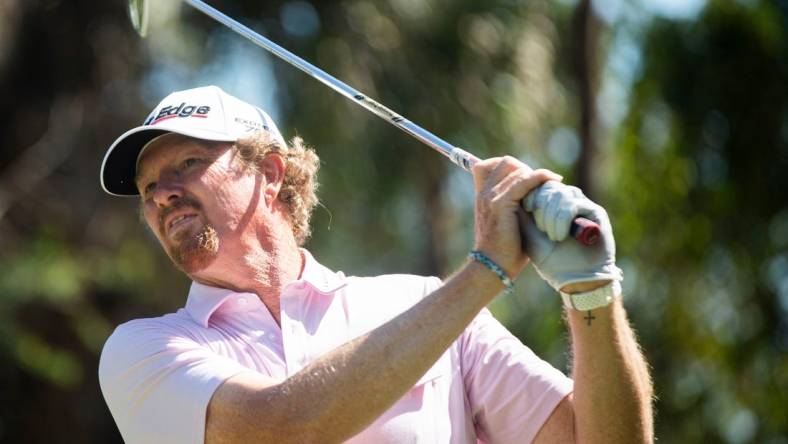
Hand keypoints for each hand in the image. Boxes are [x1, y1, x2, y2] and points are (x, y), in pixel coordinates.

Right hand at [471, 157, 562, 277]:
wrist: (493, 266)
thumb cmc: (506, 250)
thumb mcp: (511, 223)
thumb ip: (518, 207)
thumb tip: (539, 196)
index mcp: (483, 195)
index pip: (494, 165)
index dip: (514, 169)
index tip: (531, 182)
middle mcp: (484, 192)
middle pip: (506, 163)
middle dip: (526, 169)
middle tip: (542, 185)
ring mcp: (490, 196)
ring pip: (516, 168)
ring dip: (536, 175)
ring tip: (552, 185)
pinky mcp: (501, 203)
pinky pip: (525, 180)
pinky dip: (542, 178)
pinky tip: (555, 182)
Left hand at [522, 181, 622, 292]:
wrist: (574, 280)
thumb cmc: (551, 261)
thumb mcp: (529, 235)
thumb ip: (523, 214)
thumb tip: (515, 193)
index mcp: (551, 205)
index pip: (539, 185)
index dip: (531, 193)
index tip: (525, 208)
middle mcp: (567, 202)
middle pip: (549, 186)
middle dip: (540, 207)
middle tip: (541, 230)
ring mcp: (582, 206)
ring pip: (561, 193)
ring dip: (551, 216)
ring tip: (553, 237)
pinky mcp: (595, 212)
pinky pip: (573, 203)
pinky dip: (562, 219)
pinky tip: (560, 236)